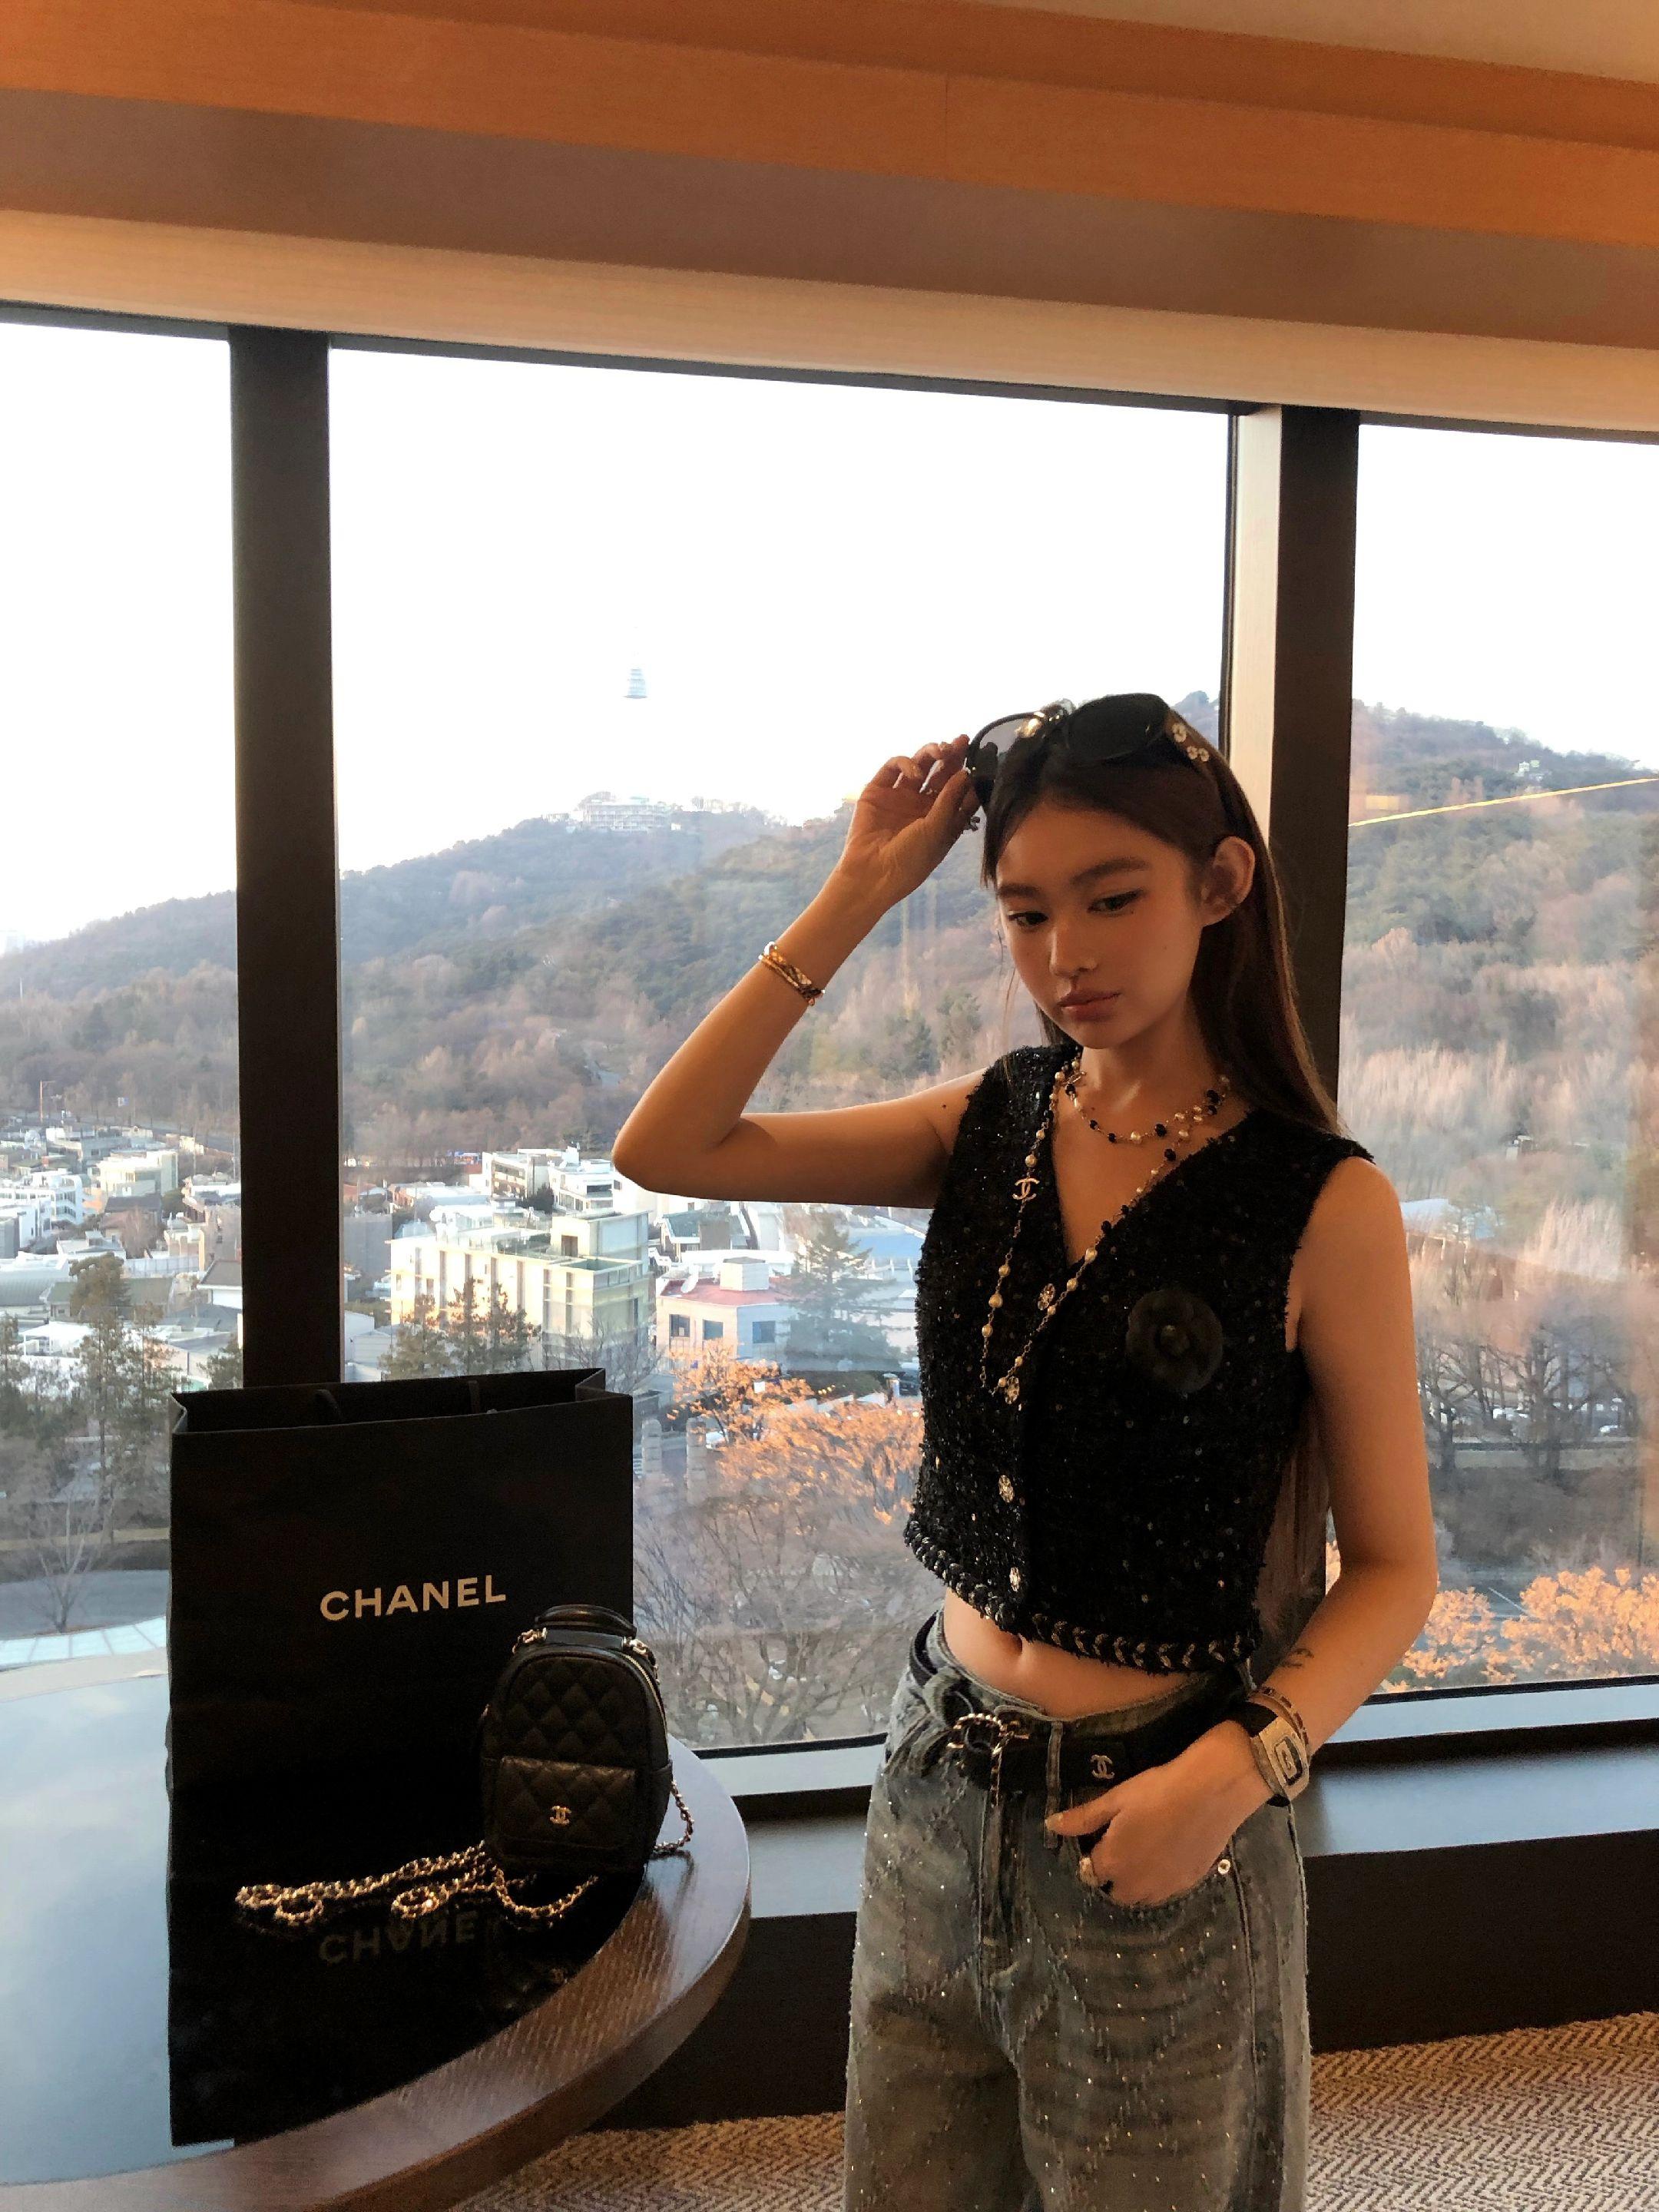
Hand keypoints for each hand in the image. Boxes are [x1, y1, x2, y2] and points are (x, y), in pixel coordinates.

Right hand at [828, 736, 977, 914]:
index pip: (960, 791)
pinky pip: (894, 768)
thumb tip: (966, 772)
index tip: (981, 759)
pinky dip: (906, 763)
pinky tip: (915, 774)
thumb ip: (951, 799)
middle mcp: (922, 805)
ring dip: (932, 753)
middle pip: (941, 774)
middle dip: (953, 756)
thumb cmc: (911, 860)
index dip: (970, 774)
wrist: (872, 873)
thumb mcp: (938, 830)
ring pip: (920, 765)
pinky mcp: (879, 790)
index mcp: (941, 819)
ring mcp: (900, 797)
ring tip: (941, 750)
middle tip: (962, 740)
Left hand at [1043, 1754, 1239, 1905]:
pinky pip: (1165, 1892)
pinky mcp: (1187, 1885)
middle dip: (1114, 1874)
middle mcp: (1134, 1885)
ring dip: (1136, 1882)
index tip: (1101, 1838)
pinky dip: (1160, 1880)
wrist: (1209, 1793)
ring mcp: (1163, 1889)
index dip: (1093, 1854)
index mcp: (1111, 1863)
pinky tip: (1167, 1854)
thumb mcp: (1115, 1800)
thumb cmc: (1156, 1791)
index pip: (1090, 1871)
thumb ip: (1082, 1818)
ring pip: (1140, 1896)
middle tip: (1124, 1844)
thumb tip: (1050, 1825)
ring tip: (1145, 1850)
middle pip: (1114, 1891)